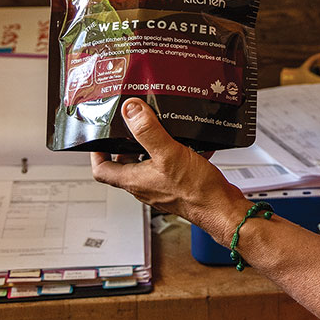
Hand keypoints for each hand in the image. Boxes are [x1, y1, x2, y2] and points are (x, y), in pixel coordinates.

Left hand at [90, 98, 247, 244]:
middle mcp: (145, 185)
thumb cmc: (196, 191)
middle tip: (134, 124)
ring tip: (161, 127)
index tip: (101, 136)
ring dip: (153, 145)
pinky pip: (171, 165)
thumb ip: (148, 131)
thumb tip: (130, 110)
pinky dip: (176, 152)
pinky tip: (190, 140)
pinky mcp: (179, 184)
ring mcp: (161, 186)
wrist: (222, 208)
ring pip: (149, 163)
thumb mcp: (169, 154)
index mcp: (134, 180)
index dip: (97, 152)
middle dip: (128, 142)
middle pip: (125, 164)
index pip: (101, 170)